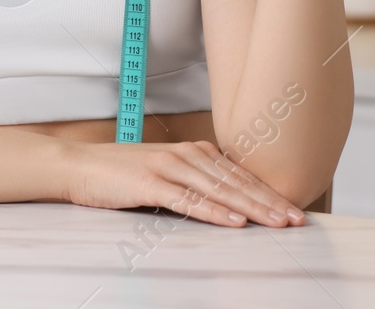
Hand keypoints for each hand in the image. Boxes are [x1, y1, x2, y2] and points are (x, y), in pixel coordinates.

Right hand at [65, 139, 305, 226]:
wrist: (78, 166)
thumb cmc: (120, 173)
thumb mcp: (163, 172)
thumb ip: (193, 181)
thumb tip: (227, 201)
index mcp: (191, 152)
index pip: (237, 175)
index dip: (267, 193)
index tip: (292, 209)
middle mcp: (184, 155)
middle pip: (234, 182)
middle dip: (268, 202)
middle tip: (296, 219)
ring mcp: (167, 168)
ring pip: (218, 190)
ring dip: (250, 208)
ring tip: (275, 222)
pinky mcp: (149, 183)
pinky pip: (188, 200)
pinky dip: (213, 212)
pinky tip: (233, 222)